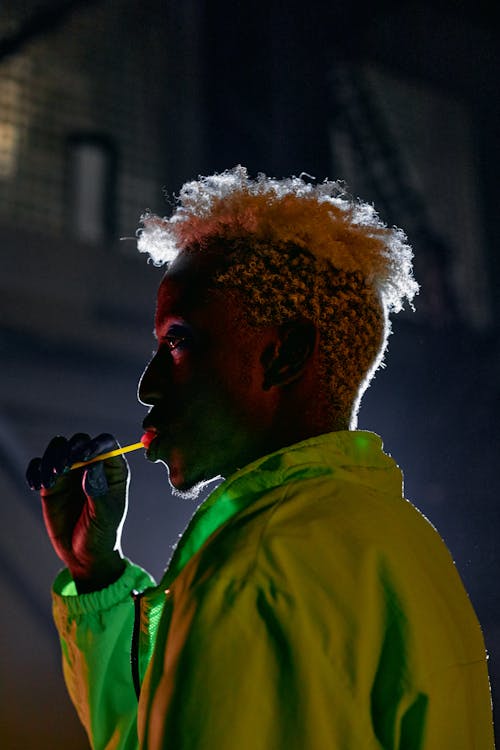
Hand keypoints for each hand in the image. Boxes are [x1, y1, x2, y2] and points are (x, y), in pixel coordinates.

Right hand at [26, 433, 128, 592]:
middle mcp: (92, 465)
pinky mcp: (53, 483)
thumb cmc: (102, 534)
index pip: (106, 443)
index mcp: (113, 470)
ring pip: (58, 449)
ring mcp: (71, 473)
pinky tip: (35, 486)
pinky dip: (35, 471)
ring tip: (48, 482)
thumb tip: (92, 466)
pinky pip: (40, 467)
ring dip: (50, 459)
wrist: (84, 555)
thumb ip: (98, 490)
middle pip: (78, 441)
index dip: (95, 444)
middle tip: (62, 468)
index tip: (84, 457)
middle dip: (69, 450)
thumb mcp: (104, 516)